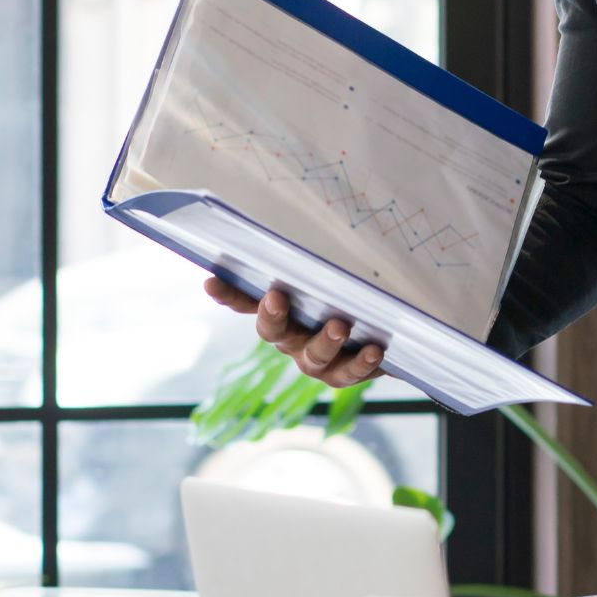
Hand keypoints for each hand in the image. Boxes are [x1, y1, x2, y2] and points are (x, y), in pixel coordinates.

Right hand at [203, 278, 384, 388]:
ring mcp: (314, 360)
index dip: (227, 293)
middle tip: (276, 298)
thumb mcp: (333, 274)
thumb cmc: (348, 295)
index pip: (245, 301)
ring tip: (340, 326)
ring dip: (325, 342)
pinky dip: (361, 362)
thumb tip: (312, 222)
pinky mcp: (342, 374)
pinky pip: (348, 373)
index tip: (211, 281)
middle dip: (272, 316)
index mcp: (280, 311)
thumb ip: (318, 262)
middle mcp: (291, 338)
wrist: (385, 333)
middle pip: (272, 331)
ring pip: (312, 358)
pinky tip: (374, 349)